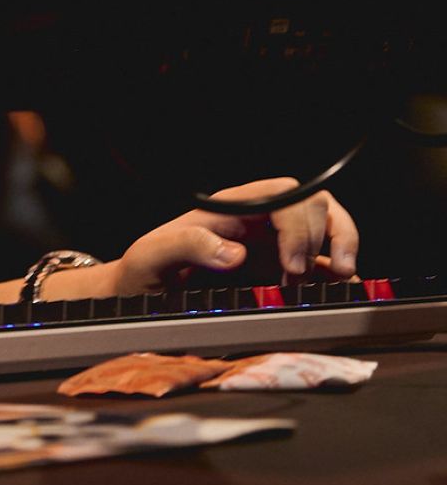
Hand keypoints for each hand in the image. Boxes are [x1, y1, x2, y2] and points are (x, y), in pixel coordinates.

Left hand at [107, 177, 360, 295]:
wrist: (144, 290)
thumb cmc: (147, 267)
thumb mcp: (153, 253)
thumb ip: (187, 244)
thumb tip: (235, 252)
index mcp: (232, 207)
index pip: (284, 194)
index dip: (299, 224)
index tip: (293, 264)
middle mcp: (258, 219)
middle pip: (314, 206)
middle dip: (322, 239)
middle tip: (300, 277)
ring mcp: (271, 242)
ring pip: (325, 226)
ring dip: (340, 248)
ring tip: (339, 277)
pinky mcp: (280, 266)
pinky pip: (322, 260)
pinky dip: (336, 270)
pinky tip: (336, 288)